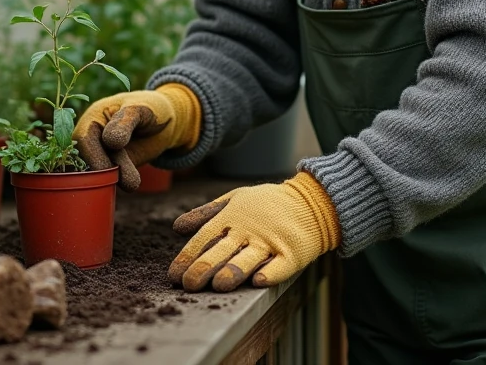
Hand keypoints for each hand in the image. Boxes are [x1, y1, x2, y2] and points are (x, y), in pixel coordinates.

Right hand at [73, 84, 200, 190]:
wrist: (166, 122)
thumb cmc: (150, 108)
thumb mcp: (140, 110)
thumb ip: (125, 123)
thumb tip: (109, 141)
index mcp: (93, 118)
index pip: (84, 139)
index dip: (93, 155)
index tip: (107, 168)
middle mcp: (92, 140)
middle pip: (85, 160)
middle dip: (102, 173)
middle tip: (128, 181)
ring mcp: (101, 156)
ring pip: (96, 174)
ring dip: (110, 182)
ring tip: (133, 183)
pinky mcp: (113, 169)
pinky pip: (107, 181)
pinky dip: (115, 185)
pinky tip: (130, 184)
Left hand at [168, 172, 340, 291]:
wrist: (311, 202)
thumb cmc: (267, 204)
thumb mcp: (235, 199)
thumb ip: (206, 214)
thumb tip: (176, 227)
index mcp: (233, 217)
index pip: (205, 238)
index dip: (188, 257)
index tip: (174, 275)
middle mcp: (249, 230)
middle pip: (223, 250)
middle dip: (204, 268)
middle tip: (189, 285)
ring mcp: (271, 242)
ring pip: (249, 258)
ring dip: (234, 271)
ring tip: (219, 285)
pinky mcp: (293, 253)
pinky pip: (281, 265)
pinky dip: (271, 273)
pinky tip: (259, 281)